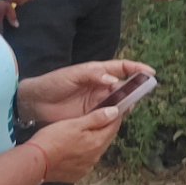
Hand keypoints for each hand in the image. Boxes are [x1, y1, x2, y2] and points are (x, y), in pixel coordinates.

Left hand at [18, 59, 153, 125]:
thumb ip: (93, 75)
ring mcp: (97, 101)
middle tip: (144, 92)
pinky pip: (109, 115)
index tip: (150, 72)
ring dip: (128, 102)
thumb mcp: (72, 74)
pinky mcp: (92, 115)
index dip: (136, 69)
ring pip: (119, 101)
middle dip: (136, 88)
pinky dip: (117, 116)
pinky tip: (121, 116)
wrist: (35, 102)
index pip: (122, 68)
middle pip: (124, 86)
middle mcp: (101, 86)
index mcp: (98, 72)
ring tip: (133, 104)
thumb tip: (114, 80)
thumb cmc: (53, 82)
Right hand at [25, 106, 124, 184]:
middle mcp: (95, 157)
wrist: (36, 162)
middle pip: (105, 139)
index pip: (113, 127)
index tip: (115, 110)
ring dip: (93, 142)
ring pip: (95, 151)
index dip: (114, 117)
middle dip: (104, 129)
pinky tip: (74, 150)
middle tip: (99, 119)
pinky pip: (85, 162)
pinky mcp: (76, 175)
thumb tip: (115, 112)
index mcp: (97, 142)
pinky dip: (83, 154)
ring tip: (84, 134)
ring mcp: (86, 167)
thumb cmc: (53, 139)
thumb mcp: (75, 124)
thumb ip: (96, 118)